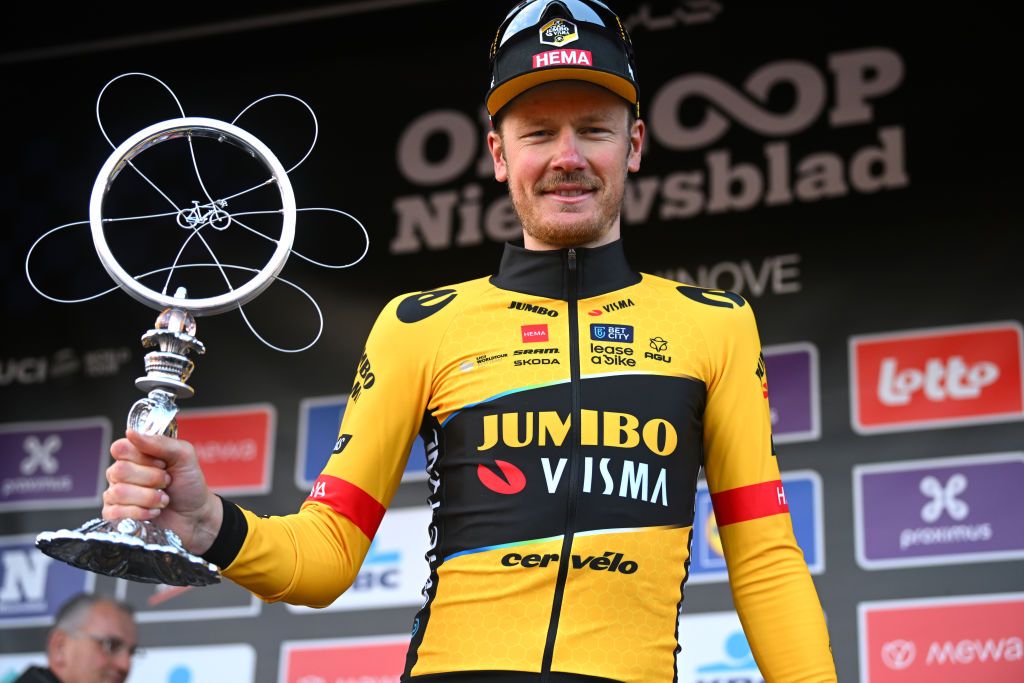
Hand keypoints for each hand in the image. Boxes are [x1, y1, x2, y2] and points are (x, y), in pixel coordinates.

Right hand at [104, 430, 222, 555]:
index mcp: (135, 455)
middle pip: (119, 470)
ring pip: (118, 492)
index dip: (143, 457)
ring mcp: (116, 494)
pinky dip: (141, 513)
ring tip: (164, 498)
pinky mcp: (116, 516)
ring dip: (149, 497)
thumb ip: (160, 443)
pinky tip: (154, 512)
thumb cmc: (189, 484)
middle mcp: (122, 473)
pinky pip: (115, 513)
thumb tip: (131, 433)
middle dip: (151, 478)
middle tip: (167, 482)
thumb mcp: (184, 456)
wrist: (197, 515)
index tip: (163, 463)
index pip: (120, 448)